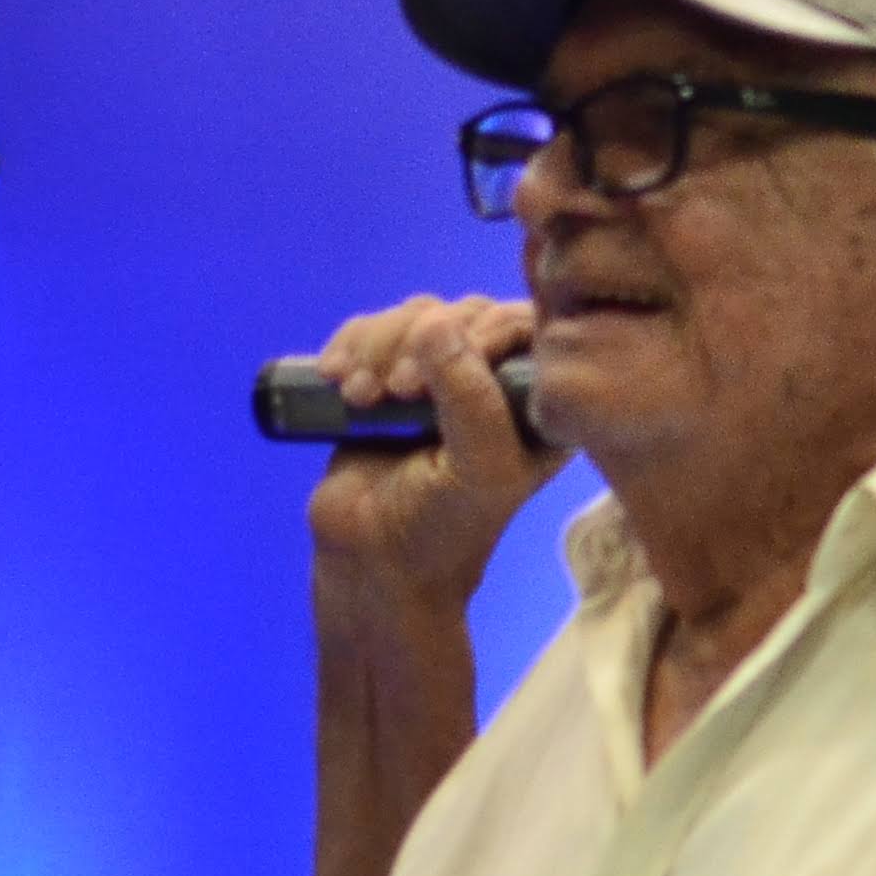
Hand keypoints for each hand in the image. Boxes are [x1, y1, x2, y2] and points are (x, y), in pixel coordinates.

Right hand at [304, 293, 557, 604]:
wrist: (371, 563)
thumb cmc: (441, 528)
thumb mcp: (477, 469)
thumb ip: (471, 398)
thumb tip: (435, 321)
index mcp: (537, 405)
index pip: (529, 326)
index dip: (483, 332)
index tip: (432, 380)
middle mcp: (495, 385)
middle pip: (468, 312)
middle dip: (421, 341)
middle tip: (396, 392)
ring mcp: (441, 378)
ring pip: (417, 316)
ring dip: (380, 346)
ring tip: (363, 397)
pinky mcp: (389, 379)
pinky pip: (374, 329)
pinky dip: (351, 345)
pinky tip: (337, 379)